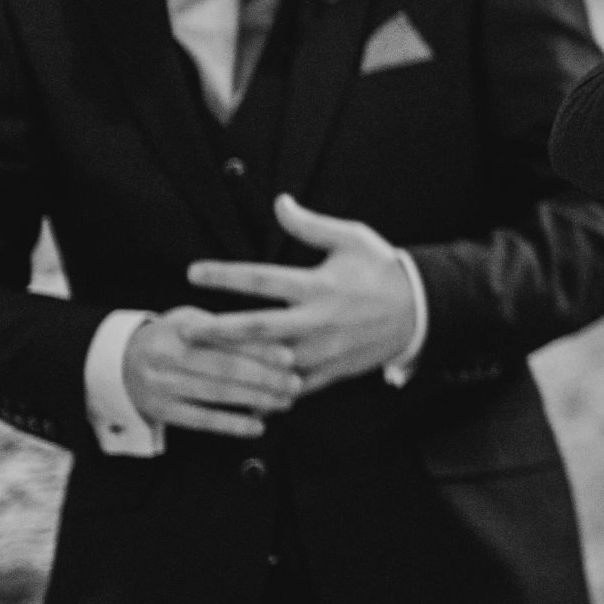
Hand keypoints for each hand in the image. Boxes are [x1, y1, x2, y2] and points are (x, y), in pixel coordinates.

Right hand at [120, 306, 301, 438]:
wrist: (116, 363)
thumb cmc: (170, 338)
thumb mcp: (189, 321)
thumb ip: (223, 328)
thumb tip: (274, 336)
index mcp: (180, 328)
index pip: (226, 339)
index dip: (259, 349)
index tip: (289, 356)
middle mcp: (168, 356)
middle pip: (225, 368)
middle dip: (265, 377)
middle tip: (296, 383)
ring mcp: (162, 385)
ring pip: (216, 394)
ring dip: (255, 400)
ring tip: (285, 402)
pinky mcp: (160, 410)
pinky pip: (201, 419)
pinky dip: (231, 424)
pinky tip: (257, 426)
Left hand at [185, 196, 419, 394]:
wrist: (421, 310)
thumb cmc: (383, 270)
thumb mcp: (352, 238)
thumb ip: (310, 225)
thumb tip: (279, 203)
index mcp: (319, 285)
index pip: (263, 279)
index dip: (226, 275)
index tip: (192, 272)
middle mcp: (318, 320)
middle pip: (258, 327)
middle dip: (217, 329)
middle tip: (183, 329)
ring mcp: (324, 350)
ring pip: (271, 363)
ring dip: (235, 365)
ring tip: (199, 365)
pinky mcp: (332, 371)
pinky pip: (293, 388)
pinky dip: (266, 396)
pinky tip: (239, 401)